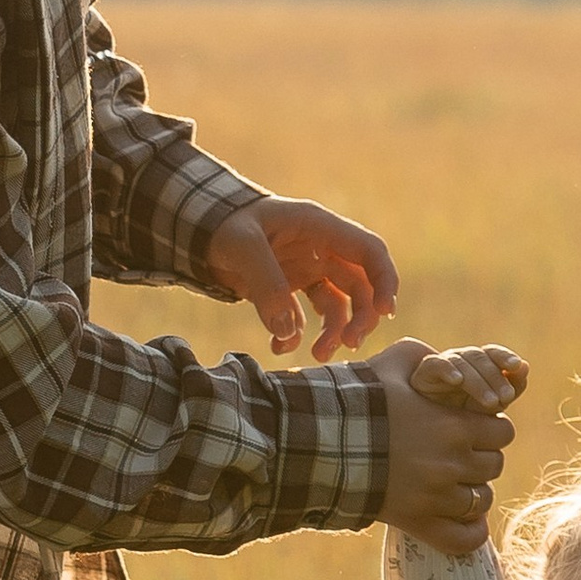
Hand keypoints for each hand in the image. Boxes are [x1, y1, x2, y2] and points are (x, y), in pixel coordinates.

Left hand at [206, 196, 399, 358]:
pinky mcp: (290, 288)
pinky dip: (296, 335)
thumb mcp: (242, 247)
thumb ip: (267, 286)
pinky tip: (278, 345)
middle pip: (361, 285)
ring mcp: (308, 269)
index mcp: (318, 227)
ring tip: (318, 355)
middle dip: (361, 316)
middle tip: (349, 344)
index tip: (385, 312)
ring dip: (334, 332)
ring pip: (338, 306)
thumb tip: (288, 333)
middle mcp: (321, 248)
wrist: (195, 228)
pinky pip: (305, 318)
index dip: (385, 280)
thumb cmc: (221, 224)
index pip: (369, 251)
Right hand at [368, 337, 519, 552]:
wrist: (322, 439)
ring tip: (454, 483)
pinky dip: (470, 532)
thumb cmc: (359, 397)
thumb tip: (451, 364)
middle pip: (495, 464)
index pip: (503, 430)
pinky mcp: (417, 521)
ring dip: (472, 490)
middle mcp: (452, 462)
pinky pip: (462, 538)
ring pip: (481, 500)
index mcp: (454, 424)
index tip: (474, 427)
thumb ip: (428, 358)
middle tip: (460, 454)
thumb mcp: (394, 363)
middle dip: (481, 457)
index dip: (491, 428)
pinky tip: (466, 521)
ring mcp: (436, 495)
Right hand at [409, 342, 529, 415]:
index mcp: (478, 367)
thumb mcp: (491, 408)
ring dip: (478, 381)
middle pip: (479, 357)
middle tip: (506, 398)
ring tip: (490, 402)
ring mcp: (442, 367)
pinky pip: (435, 364)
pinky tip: (457, 380)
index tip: (517, 366)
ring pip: (461, 361)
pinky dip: (447, 369)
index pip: (492, 353)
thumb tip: (525, 366)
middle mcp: (461, 362)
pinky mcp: (422, 375)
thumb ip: (510, 388)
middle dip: (495, 376)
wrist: (431, 436)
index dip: (505, 357)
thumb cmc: (465, 420)